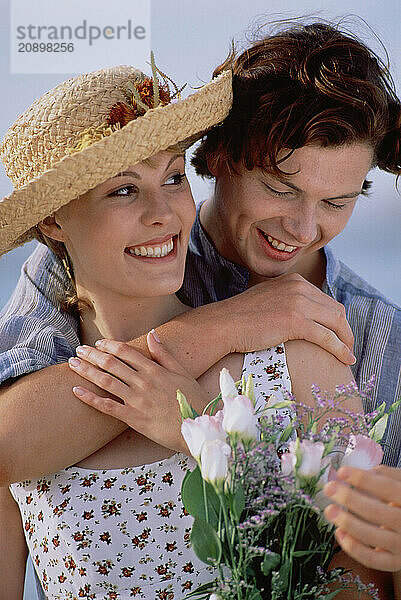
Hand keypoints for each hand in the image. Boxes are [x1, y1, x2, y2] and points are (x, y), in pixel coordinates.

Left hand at [68, 332, 209, 453]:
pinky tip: (76, 391)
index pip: (126, 352)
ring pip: (106, 381)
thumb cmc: (192, 399)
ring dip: (86, 371)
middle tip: (78, 349)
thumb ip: (164, 353)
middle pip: (112, 363)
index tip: (97, 343)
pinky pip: (107, 406)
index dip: (109, 345)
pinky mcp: (133, 418)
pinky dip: (90, 398)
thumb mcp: (182, 372)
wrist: (198, 426)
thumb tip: (152, 334)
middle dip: (92, 354)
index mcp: (155, 370)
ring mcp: (137, 400)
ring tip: (72, 364)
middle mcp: (143, 382)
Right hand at [226, 273, 354, 364]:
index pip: (325, 300)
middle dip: (344, 330)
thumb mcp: (268, 301)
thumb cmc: (240, 319)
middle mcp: (299, 287)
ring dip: (346, 340)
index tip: (337, 334)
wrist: (223, 325)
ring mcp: (298, 303)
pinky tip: (345, 359)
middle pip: (335, 309)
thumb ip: (285, 302)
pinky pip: (328, 337)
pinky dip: (340, 349)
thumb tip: (298, 318)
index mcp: (294, 281)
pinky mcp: (296, 321)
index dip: (335, 319)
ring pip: (336, 322)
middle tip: (346, 346)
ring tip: (347, 354)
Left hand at [323, 465, 400, 571]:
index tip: (342, 471)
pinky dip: (353, 547)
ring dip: (347, 522)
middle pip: (376, 512)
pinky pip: (371, 559)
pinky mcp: (394, 562)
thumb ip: (384, 475)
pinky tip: (339, 532)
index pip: (386, 487)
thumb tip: (356, 472)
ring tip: (329, 510)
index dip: (362, 479)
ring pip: (372, 536)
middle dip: (349, 499)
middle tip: (329, 488)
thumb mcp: (400, 484)